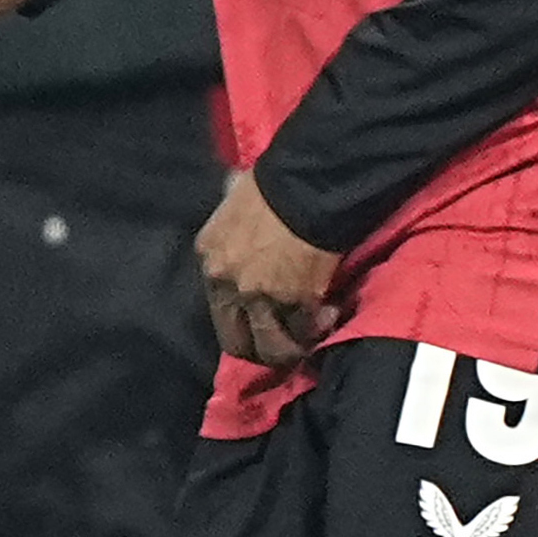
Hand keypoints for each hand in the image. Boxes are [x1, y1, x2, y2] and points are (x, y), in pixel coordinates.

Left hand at [195, 168, 340, 365]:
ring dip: (292, 349)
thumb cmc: (268, 187)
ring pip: (272, 349)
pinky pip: (305, 333)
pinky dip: (319, 329)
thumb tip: (234, 216)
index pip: (216, 309)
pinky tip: (329, 313)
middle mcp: (227, 285)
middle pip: (236, 342)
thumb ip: (229, 226)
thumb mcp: (230, 205)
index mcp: (208, 259)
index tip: (260, 316)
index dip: (240, 318)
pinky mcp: (296, 304)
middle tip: (280, 341)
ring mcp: (260, 298)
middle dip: (259, 349)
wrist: (303, 188)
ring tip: (308, 335)